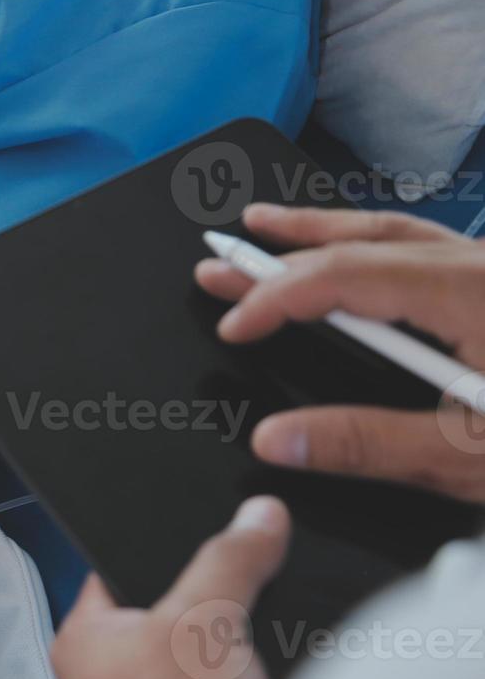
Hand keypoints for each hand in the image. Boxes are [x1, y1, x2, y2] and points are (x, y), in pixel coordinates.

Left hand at [51, 496, 289, 678]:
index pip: (121, 560)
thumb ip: (228, 562)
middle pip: (173, 602)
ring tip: (249, 650)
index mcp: (85, 635)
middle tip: (245, 591)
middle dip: (216, 595)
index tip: (215, 523)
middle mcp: (108, 672)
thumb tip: (257, 516)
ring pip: (204, 648)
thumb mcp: (201, 627)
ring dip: (236, 643)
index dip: (169, 537)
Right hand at [196, 203, 484, 501]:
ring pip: (393, 234)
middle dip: (280, 251)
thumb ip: (368, 444)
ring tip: (267, 224)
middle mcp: (484, 268)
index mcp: (473, 293)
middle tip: (220, 259)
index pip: (345, 275)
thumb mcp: (468, 454)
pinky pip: (420, 246)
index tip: (235, 325)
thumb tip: (277, 439)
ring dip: (322, 230)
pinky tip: (349, 247)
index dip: (276, 296)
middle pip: (362, 241)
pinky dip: (369, 242)